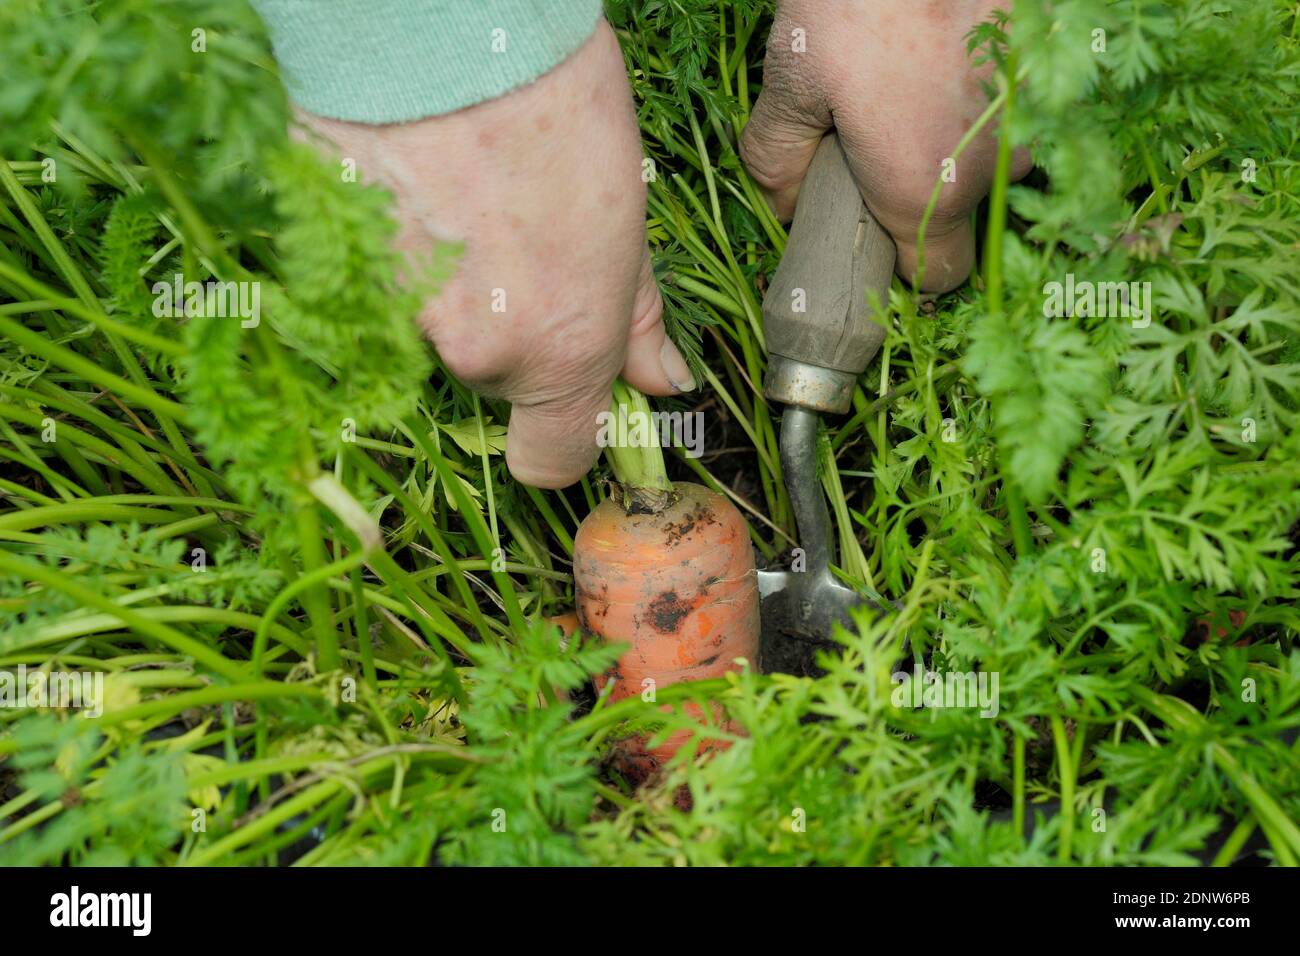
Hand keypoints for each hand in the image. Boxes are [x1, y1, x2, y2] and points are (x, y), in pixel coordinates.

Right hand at [298, 22, 691, 487]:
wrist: (444, 27)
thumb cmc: (553, 101)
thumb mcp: (626, 218)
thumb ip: (635, 318)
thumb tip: (661, 380)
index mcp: (558, 349)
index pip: (551, 464)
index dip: (560, 438)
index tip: (564, 405)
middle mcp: (472, 352)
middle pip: (487, 379)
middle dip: (502, 330)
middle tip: (512, 243)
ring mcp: (390, 314)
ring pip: (427, 333)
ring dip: (441, 290)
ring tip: (460, 204)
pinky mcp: (323, 268)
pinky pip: (366, 288)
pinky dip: (386, 255)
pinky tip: (411, 194)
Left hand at [740, 0, 1032, 291]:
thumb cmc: (855, 1)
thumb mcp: (791, 81)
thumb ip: (777, 160)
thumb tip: (780, 205)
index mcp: (923, 190)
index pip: (938, 277)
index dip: (904, 261)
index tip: (874, 227)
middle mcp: (993, 167)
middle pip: (968, 215)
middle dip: (928, 193)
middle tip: (882, 138)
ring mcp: (1036, 115)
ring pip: (1000, 158)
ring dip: (963, 138)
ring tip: (916, 85)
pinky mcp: (1062, 68)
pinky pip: (1023, 108)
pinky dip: (992, 95)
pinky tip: (951, 58)